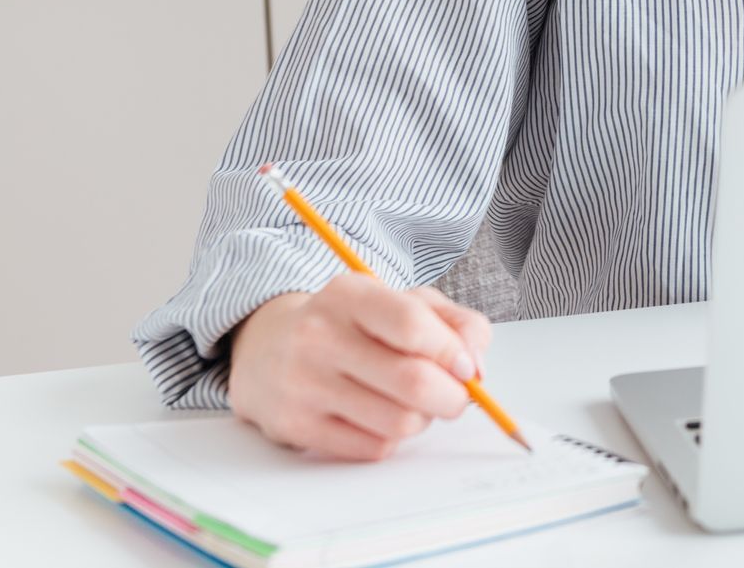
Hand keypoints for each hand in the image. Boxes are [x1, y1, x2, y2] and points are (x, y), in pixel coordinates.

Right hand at [227, 274, 491, 461]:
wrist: (265, 348)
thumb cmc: (348, 324)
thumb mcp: (399, 302)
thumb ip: (453, 323)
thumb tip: (478, 368)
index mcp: (349, 295)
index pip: (412, 326)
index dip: (453, 353)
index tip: (468, 367)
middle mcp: (320, 337)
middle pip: (413, 382)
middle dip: (452, 397)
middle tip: (456, 396)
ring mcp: (304, 384)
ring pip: (399, 422)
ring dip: (423, 419)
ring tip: (414, 404)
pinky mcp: (296, 426)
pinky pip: (374, 448)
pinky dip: (393, 438)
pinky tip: (381, 417)